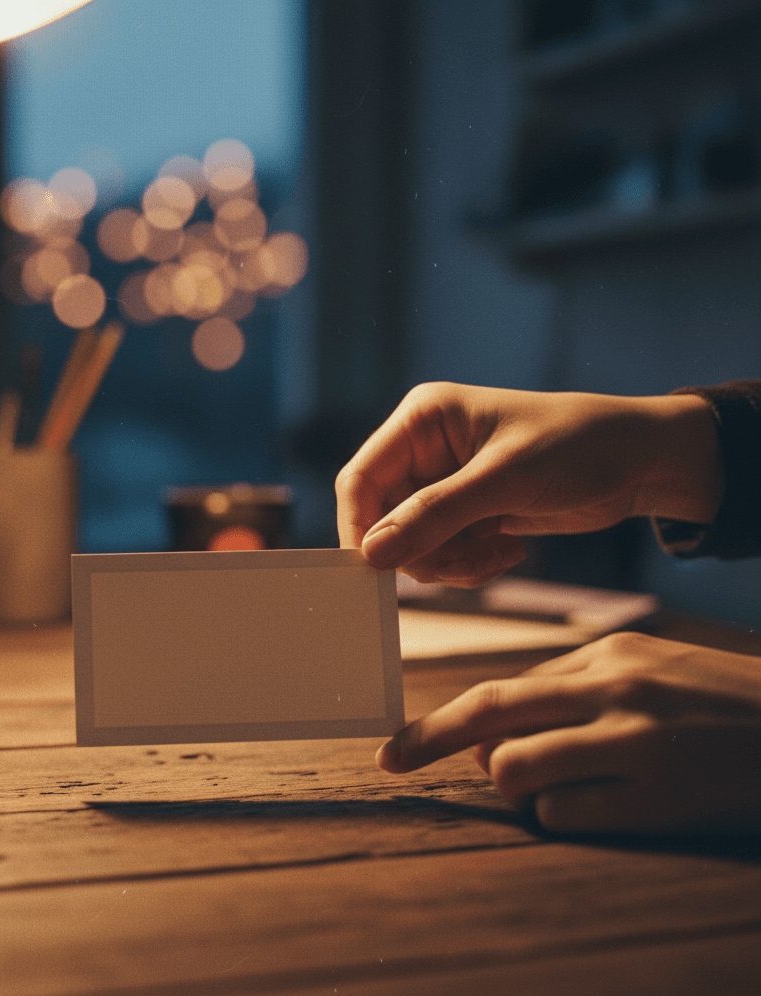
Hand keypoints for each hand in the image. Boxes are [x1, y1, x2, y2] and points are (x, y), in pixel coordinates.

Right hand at [335, 382, 721, 585]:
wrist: (640, 462)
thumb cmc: (578, 445)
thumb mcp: (504, 479)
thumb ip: (434, 516)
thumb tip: (372, 553)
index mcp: (422, 420)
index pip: (360, 480)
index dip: (361, 527)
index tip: (376, 569)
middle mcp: (425, 451)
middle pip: (383, 520)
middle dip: (419, 551)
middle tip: (461, 563)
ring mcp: (445, 485)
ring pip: (412, 545)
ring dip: (450, 563)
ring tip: (496, 555)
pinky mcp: (467, 513)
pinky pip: (442, 554)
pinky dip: (469, 565)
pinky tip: (508, 551)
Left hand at [377, 632, 760, 834]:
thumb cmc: (720, 706)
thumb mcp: (648, 672)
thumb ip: (574, 692)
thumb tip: (495, 733)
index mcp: (606, 656)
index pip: (502, 688)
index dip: (446, 719)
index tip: (402, 741)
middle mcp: (611, 689)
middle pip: (489, 714)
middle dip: (428, 740)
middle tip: (390, 761)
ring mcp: (633, 741)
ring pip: (515, 769)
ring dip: (515, 789)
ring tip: (557, 789)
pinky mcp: (656, 795)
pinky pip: (564, 816)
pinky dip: (564, 818)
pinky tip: (607, 807)